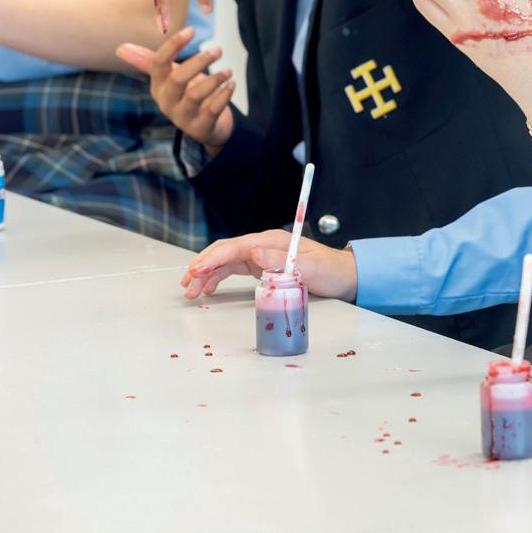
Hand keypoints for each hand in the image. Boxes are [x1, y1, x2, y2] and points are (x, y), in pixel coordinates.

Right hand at [116, 27, 234, 153]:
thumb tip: (120, 48)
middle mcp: (167, 102)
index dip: (173, 46)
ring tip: (228, 70)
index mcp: (158, 87)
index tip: (191, 30)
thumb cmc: (188, 96)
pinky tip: (232, 84)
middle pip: (178, 79)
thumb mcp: (171, 78)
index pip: (159, 64)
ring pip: (195, 95)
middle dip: (199, 62)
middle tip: (218, 50)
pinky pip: (212, 110)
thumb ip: (152, 62)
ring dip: (215, 79)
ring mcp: (183, 117)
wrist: (207, 128)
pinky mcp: (201, 128)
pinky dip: (224, 95)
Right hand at [181, 229, 358, 301]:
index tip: (197, 271)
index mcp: (273, 241)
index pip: (236, 246)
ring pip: (226, 261)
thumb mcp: (309, 268)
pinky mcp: (263, 266)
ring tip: (192, 291)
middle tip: (187, 285)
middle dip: (203, 266)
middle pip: (226, 251)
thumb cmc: (330, 271)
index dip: (214, 258)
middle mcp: (265, 245)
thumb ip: (282, 261)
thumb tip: (254, 252)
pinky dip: (219, 277)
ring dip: (207, 274)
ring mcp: (262, 255)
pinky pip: (234, 269)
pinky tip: (209, 288)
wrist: (344, 275)